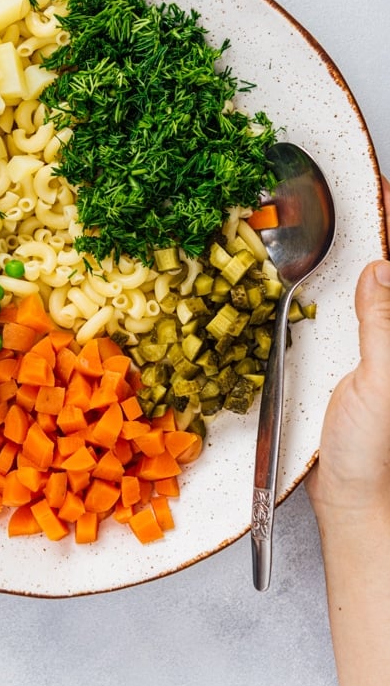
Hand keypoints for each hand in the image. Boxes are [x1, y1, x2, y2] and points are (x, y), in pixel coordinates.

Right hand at [307, 177, 389, 524]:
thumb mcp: (381, 384)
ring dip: (345, 253)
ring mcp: (368, 345)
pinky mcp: (342, 358)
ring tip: (323, 217)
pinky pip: (336, 312)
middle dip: (370, 229)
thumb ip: (382, 326)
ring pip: (359, 287)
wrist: (349, 497)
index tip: (379, 189)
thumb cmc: (371, 451)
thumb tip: (381, 268)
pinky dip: (324, 285)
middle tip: (348, 192)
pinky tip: (304, 271)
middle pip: (383, 270)